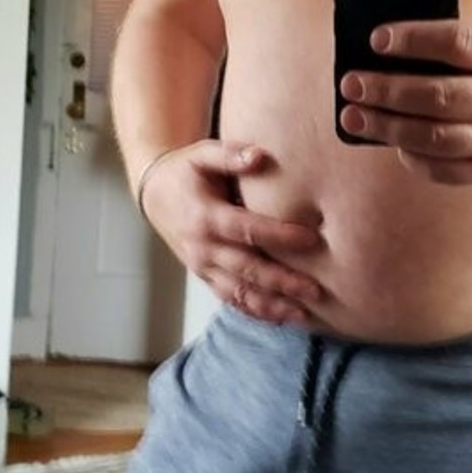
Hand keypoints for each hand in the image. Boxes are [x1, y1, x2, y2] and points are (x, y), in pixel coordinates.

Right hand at [139, 140, 323, 323]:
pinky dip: (255, 312)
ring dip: (272, 306)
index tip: (312, 239)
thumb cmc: (186, 172)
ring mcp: (202, 267)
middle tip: (316, 290)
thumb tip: (260, 155)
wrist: (155, 196)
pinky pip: (231, 300)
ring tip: (304, 315)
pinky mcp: (205, 277)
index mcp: (205, 217)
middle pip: (247, 270)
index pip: (247, 230)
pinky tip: (281, 318)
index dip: (280, 236)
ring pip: (239, 293)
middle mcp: (203, 248)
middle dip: (282, 283)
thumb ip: (230, 154)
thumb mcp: (203, 155)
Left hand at [339, 21, 471, 184]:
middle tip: (352, 84)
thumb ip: (462, 47)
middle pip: (439, 97)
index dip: (413, 40)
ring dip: (388, 128)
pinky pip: (445, 170)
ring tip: (356, 118)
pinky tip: (392, 144)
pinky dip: (413, 157)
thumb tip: (392, 50)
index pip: (456, 43)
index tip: (377, 40)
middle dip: (387, 91)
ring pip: (435, 138)